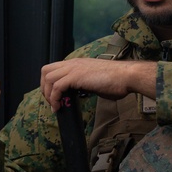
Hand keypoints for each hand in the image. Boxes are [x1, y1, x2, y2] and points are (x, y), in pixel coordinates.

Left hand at [39, 58, 155, 111]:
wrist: (126, 76)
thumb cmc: (117, 81)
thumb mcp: (96, 81)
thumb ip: (85, 85)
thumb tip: (80, 94)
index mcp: (78, 63)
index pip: (54, 68)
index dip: (50, 83)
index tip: (55, 97)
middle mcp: (73, 63)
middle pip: (46, 70)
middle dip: (44, 88)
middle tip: (51, 102)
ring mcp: (74, 69)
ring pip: (48, 78)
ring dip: (48, 94)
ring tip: (55, 106)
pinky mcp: (77, 77)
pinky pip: (57, 87)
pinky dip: (55, 98)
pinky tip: (59, 107)